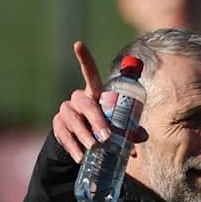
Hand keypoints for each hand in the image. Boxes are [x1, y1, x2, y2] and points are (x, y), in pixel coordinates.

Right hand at [52, 41, 147, 162]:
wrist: (83, 140)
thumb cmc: (105, 126)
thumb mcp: (118, 125)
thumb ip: (130, 128)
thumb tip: (142, 136)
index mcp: (95, 93)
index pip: (89, 73)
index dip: (84, 58)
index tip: (78, 44)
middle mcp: (78, 99)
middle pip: (85, 104)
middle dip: (96, 120)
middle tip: (106, 136)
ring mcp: (66, 112)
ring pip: (73, 121)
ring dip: (84, 135)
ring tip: (94, 148)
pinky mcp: (58, 127)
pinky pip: (64, 136)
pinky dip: (73, 147)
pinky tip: (81, 157)